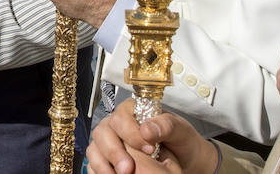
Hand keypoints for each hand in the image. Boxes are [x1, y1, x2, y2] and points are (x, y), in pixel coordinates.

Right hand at [87, 100, 216, 173]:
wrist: (185, 162)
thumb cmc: (182, 142)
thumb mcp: (181, 131)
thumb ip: (166, 125)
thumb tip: (146, 129)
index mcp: (133, 112)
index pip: (120, 117)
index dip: (130, 133)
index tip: (149, 148)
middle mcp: (118, 126)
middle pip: (102, 132)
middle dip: (114, 152)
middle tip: (129, 168)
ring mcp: (110, 143)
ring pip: (95, 149)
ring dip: (104, 164)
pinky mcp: (107, 160)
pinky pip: (94, 165)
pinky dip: (100, 171)